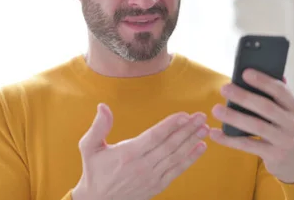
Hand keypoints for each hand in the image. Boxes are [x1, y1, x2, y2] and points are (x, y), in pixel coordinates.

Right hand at [72, 103, 208, 199]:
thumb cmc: (94, 171)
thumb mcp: (89, 147)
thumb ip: (98, 127)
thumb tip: (102, 106)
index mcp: (128, 154)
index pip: (155, 136)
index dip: (171, 125)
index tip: (184, 114)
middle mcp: (142, 166)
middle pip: (170, 145)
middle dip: (187, 129)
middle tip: (201, 116)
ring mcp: (151, 177)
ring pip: (176, 156)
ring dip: (192, 141)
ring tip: (204, 129)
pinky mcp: (157, 186)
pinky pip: (177, 170)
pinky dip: (190, 159)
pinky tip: (200, 147)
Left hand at [209, 69, 293, 183]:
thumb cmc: (287, 132)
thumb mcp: (289, 114)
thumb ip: (278, 96)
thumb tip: (264, 71)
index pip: (280, 90)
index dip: (263, 80)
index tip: (245, 73)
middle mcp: (293, 123)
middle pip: (266, 107)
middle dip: (244, 96)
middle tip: (224, 88)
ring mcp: (284, 140)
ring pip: (256, 126)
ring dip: (234, 117)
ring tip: (216, 110)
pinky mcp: (274, 155)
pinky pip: (248, 145)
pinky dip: (229, 140)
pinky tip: (215, 134)